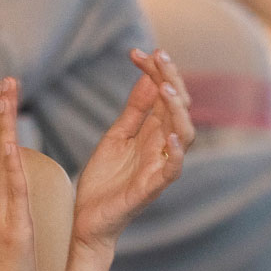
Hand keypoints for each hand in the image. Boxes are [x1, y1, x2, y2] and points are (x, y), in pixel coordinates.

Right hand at [0, 78, 37, 270]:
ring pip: (1, 160)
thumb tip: (8, 178)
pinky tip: (11, 142)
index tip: (5, 90)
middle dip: (0, 111)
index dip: (0, 118)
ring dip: (4, 126)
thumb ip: (3, 198)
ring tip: (8, 98)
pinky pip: (11, 190)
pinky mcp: (12, 226)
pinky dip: (10, 163)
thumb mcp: (2, 223)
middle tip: (6, 79)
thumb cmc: (6, 265)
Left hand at [71, 50, 194, 253]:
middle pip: (179, 108)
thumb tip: (148, 75)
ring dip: (176, 110)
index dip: (156, 71)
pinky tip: (170, 135)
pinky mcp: (151, 188)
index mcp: (153, 132)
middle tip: (159, 56)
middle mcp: (162, 146)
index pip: (164, 94)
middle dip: (171, 79)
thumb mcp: (117, 135)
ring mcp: (159, 166)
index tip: (136, 52)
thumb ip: (135, 109)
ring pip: (183, 134)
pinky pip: (172, 170)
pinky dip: (176, 153)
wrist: (87, 218)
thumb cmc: (105, 179)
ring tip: (165, 88)